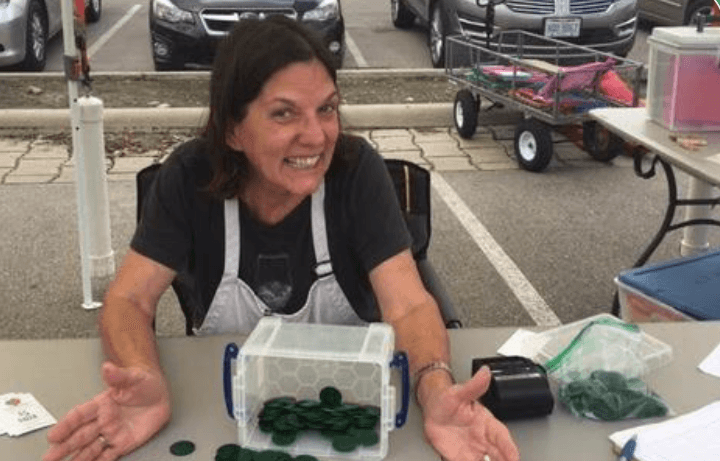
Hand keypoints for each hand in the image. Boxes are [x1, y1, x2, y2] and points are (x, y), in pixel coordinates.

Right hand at [43, 362, 170, 460]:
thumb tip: (107, 367)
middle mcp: (103, 420)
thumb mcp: (133, 377)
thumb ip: (119, 375)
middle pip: (79, 436)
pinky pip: (108, 456)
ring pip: (90, 448)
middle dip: (63, 448)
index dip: (65, 426)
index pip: (79, 415)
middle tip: (48, 458)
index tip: (53, 436)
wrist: (161, 394)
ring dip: (76, 458)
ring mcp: (112, 433)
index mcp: (102, 404)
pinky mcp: (124, 443)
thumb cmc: (144, 383)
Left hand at [421, 366, 519, 460]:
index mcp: (486, 423)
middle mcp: (482, 439)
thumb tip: (485, 372)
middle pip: (498, 455)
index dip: (509, 448)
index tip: (514, 457)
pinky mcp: (460, 457)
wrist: (432, 408)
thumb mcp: (459, 392)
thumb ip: (473, 385)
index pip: (501, 437)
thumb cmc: (448, 399)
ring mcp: (473, 450)